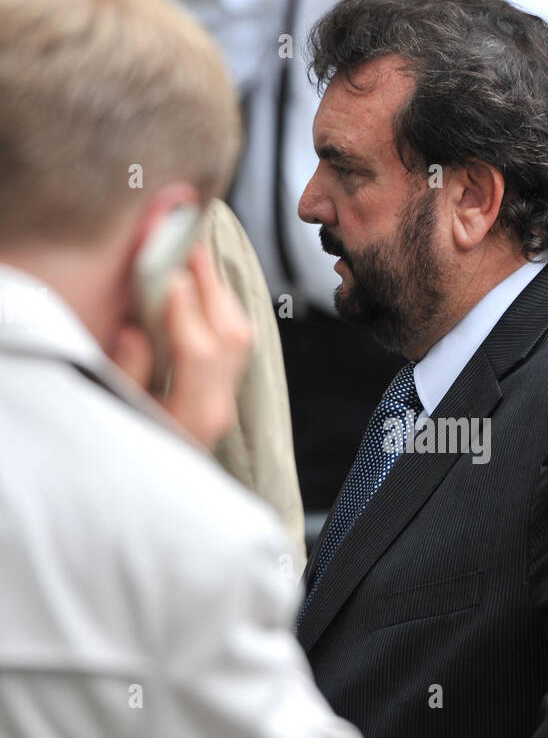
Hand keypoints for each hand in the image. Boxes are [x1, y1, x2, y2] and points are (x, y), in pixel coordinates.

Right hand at [110, 242, 251, 448]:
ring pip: (240, 336)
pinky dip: (219, 310)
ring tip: (194, 259)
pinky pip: (234, 343)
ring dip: (219, 293)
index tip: (169, 272)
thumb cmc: (128, 455)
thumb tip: (137, 332)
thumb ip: (128, 376)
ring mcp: (224, 401)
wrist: (149, 493)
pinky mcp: (221, 394)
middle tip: (190, 244)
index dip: (186, 308)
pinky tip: (200, 291)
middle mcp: (217, 408)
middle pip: (232, 336)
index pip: (201, 351)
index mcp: (193, 415)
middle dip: (211, 286)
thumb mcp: (117, 414)